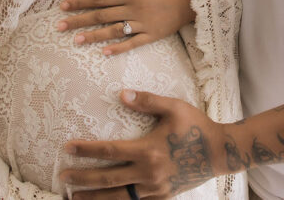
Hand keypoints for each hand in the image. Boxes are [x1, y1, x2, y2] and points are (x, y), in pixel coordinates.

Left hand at [56, 0, 194, 55]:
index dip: (80, 2)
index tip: (64, 6)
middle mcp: (135, 11)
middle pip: (101, 17)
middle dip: (79, 21)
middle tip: (59, 27)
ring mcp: (144, 25)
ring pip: (113, 32)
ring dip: (93, 36)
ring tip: (75, 40)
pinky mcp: (153, 35)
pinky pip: (133, 43)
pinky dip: (119, 48)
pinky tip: (104, 52)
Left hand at [62, 90, 223, 198]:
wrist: (221, 152)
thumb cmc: (196, 126)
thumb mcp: (174, 108)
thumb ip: (147, 101)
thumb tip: (121, 94)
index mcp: (148, 150)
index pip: (109, 151)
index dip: (86, 150)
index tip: (67, 148)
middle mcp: (149, 173)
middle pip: (107, 179)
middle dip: (83, 178)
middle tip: (62, 177)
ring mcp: (155, 189)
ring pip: (118, 197)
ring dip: (94, 198)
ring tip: (74, 197)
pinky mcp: (163, 196)